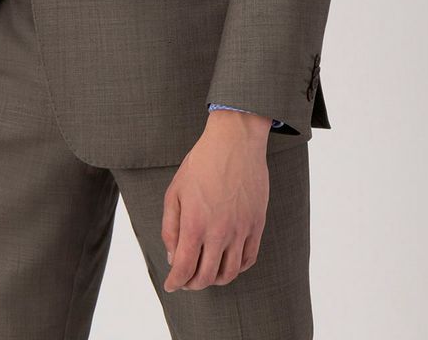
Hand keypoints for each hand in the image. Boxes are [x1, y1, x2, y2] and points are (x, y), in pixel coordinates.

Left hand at [161, 110, 271, 290]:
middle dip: (192, 284)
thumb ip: (171, 227)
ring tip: (206, 273)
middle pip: (206, 277)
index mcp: (195, 224)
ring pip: (230, 273)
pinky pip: (249, 259)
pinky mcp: (256, 224)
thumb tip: (173, 257)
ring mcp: (241, 229)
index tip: (171, 285)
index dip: (175, 282)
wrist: (235, 142)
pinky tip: (228, 262)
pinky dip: (237, 268)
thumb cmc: (201, 163)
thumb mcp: (175, 191)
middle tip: (186, 280)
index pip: (184, 269)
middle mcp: (219, 232)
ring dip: (215, 279)